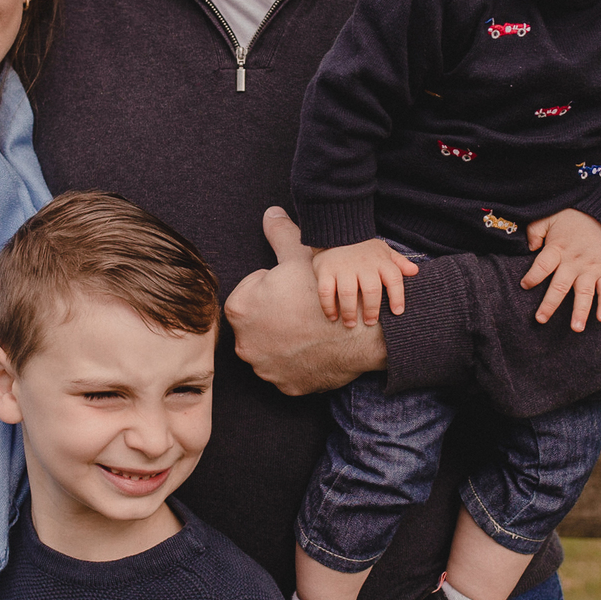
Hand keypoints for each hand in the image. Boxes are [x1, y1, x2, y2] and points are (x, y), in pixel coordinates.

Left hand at [224, 208, 387, 395]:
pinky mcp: (285, 386)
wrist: (361, 331)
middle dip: (277, 315)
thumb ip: (279, 233)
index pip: (251, 293)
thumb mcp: (300, 255)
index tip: (294, 288)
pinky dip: (299, 361)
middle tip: (303, 307)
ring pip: (273, 348)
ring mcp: (265, 369)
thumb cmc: (326, 289)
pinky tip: (314, 348)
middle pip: (260, 323)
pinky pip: (289, 371)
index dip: (274, 287)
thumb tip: (270, 213)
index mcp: (240, 309)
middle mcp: (244, 344)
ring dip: (286, 339)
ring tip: (310, 326)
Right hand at [312, 238, 418, 328]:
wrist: (337, 232)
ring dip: (350, 312)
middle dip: (371, 310)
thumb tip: (415, 271)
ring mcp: (343, 268)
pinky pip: (326, 292)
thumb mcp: (384, 251)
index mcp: (380, 261)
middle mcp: (363, 264)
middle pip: (371, 290)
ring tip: (351, 324)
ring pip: (348, 294)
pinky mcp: (325, 270)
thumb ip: (399, 262)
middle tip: (370, 322)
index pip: (394, 278)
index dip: (398, 297)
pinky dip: (328, 307)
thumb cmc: (364, 248)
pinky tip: (333, 316)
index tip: (397, 312)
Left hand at [521, 208, 600, 330]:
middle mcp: (573, 261)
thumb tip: (530, 248)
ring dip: (580, 311)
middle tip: (541, 319)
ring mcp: (590, 268)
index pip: (542, 266)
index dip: (532, 277)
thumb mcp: (548, 218)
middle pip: (560, 286)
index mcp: (557, 249)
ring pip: (585, 292)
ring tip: (576, 328)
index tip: (524, 286)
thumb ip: (534, 232)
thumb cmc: (571, 217)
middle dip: (550, 304)